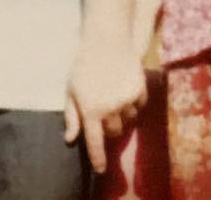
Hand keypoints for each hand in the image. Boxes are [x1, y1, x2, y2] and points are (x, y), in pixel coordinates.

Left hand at [63, 45, 145, 172]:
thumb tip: (70, 139)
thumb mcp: (71, 89)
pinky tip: (123, 86)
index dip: (98, 158)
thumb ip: (72, 115)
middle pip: (113, 131)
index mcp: (90, 109)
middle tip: (103, 110)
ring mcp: (126, 100)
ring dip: (121, 113)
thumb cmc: (83, 64)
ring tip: (112, 93)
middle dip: (108, 126)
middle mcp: (109, 108)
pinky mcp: (140, 91)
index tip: (101, 169)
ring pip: (127, 119)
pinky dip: (133, 102)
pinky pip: (139, 106)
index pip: (95, 142)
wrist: (106, 39)